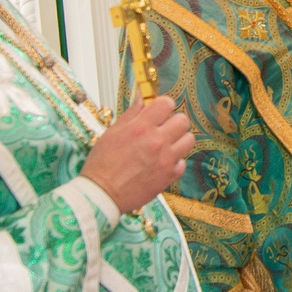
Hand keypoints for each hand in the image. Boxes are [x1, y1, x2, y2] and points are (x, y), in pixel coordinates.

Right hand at [83, 96, 193, 215]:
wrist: (102, 193)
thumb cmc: (103, 164)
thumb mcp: (113, 132)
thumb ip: (132, 114)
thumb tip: (141, 97)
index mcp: (141, 127)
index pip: (166, 103)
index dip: (163, 106)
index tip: (159, 112)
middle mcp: (156, 141)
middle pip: (182, 120)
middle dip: (174, 122)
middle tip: (164, 128)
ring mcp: (165, 159)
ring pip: (189, 140)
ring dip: (178, 140)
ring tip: (165, 146)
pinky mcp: (169, 176)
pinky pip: (183, 162)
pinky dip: (174, 162)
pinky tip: (162, 163)